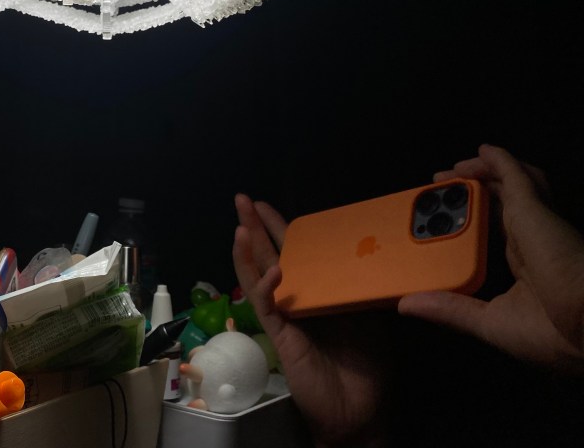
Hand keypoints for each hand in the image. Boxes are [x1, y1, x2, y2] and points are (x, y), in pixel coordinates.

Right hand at [234, 195, 392, 446]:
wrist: (359, 412)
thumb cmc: (366, 366)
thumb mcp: (370, 315)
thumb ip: (360, 287)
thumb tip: (368, 253)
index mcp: (313, 292)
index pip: (292, 252)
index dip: (278, 228)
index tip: (265, 204)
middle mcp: (293, 299)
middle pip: (266, 256)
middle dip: (253, 227)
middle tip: (241, 199)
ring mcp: (283, 316)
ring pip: (257, 276)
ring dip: (247, 250)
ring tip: (240, 225)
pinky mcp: (281, 335)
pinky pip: (268, 306)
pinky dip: (267, 287)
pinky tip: (272, 270)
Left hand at [398, 144, 583, 372]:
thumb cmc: (554, 335)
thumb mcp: (491, 324)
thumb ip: (450, 310)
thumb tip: (406, 305)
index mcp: (526, 269)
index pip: (494, 234)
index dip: (473, 223)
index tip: (444, 219)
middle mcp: (530, 242)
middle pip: (497, 206)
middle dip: (468, 192)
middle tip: (440, 184)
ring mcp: (534, 224)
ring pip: (510, 187)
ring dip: (480, 173)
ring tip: (454, 170)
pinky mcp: (534, 210)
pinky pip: (516, 176)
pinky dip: (501, 161)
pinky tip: (485, 151)